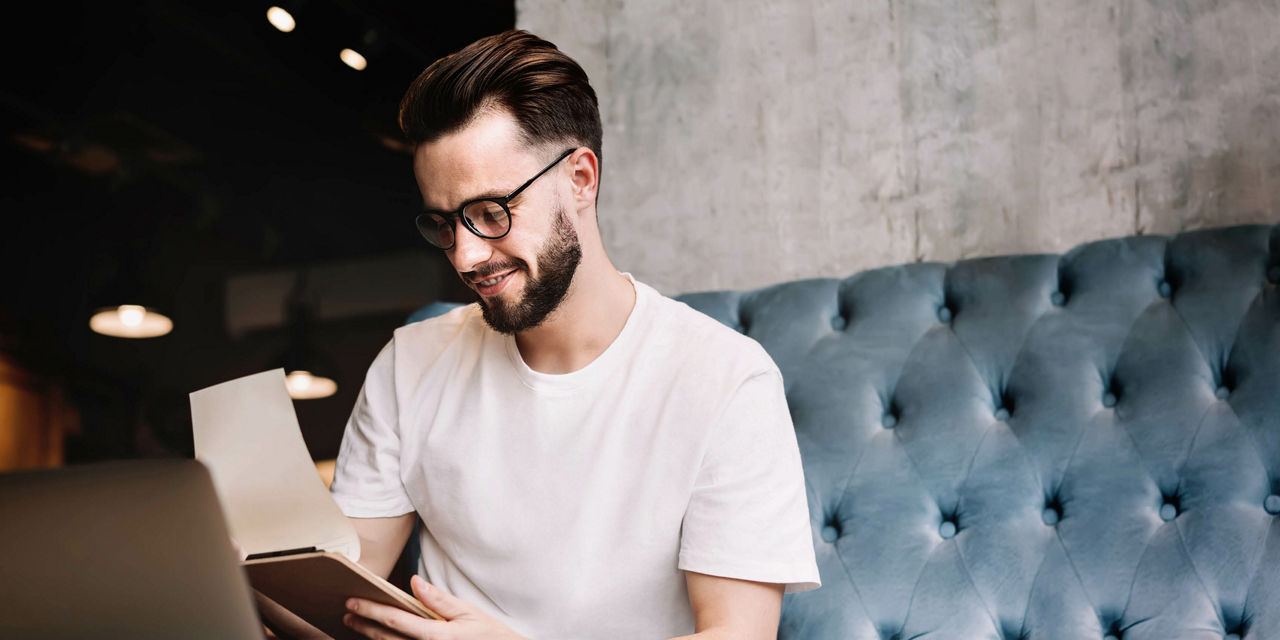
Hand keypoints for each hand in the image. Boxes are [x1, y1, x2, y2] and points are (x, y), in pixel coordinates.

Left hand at [344, 575, 527, 639]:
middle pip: (386, 639)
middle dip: (365, 625)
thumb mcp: (468, 611)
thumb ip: (439, 599)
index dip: (372, 611)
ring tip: (357, 625)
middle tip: (348, 614)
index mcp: (437, 636)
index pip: (396, 621)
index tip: (353, 602)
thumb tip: (415, 582)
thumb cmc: (488, 633)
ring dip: (372, 637)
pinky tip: (380, 637)